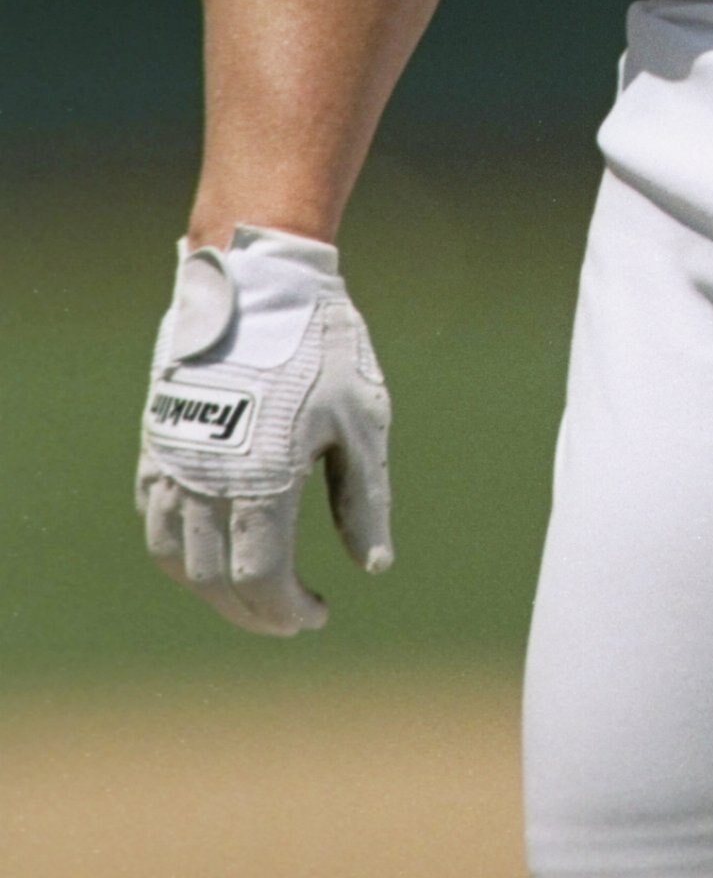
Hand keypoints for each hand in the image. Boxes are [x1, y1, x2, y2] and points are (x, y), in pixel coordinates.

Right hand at [137, 224, 391, 636]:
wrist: (258, 280)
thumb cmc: (321, 346)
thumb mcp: (361, 420)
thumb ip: (364, 498)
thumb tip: (373, 565)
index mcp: (261, 479)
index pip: (262, 578)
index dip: (286, 609)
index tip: (317, 614)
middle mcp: (206, 479)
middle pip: (216, 579)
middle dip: (253, 610)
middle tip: (289, 616)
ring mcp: (173, 461)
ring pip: (177, 556)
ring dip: (212, 587)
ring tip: (252, 593)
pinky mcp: (157, 441)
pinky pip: (155, 518)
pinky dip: (180, 549)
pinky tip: (211, 548)